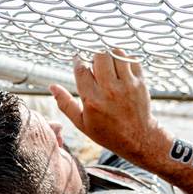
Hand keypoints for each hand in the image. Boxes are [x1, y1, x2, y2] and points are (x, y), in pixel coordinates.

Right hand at [50, 48, 169, 161]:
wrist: (137, 138)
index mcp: (92, 101)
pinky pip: (132, 59)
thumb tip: (52, 87)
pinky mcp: (140, 82)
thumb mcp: (81, 123)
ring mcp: (127, 85)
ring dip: (110, 56)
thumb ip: (65, 104)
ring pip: (116, 54)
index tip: (78, 60)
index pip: (81, 70)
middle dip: (94, 57)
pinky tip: (121, 70)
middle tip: (95, 66)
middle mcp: (110, 91)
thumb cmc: (106, 132)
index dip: (78, 61)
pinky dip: (125, 60)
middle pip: (99, 56)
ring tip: (108, 66)